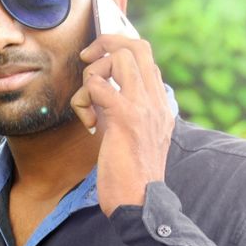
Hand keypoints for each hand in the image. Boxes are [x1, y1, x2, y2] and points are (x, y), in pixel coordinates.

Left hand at [71, 35, 174, 215]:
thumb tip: (103, 92)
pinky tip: (89, 122)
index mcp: (160, 103)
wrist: (141, 202)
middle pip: (135, 46)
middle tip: (86, 59)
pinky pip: (98, 87)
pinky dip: (84, 98)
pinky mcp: (125, 119)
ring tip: (88, 103)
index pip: (146, 55)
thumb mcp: (137, 135)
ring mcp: (143, 107)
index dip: (119, 48)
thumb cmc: (133, 174)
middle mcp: (155, 100)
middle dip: (105, 43)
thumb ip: (126, 110)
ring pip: (118, 58)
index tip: (98, 61)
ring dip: (93, 73)